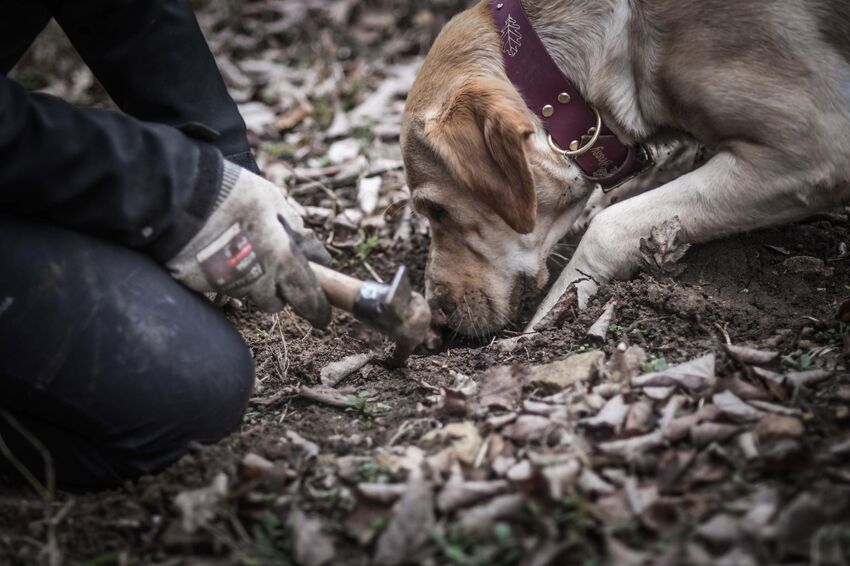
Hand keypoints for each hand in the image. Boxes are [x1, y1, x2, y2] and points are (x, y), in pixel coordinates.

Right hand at [167, 161, 331, 326]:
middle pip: (276, 303)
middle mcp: (257, 281)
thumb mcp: (274, 203)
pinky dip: (222, 275)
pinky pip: (219, 288)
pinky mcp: (201, 286)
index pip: (308, 299)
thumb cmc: (233, 194)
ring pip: (247, 295)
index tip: (323, 318)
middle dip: (278, 291)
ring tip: (237, 249)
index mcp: (282, 260)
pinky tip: (215, 251)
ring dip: (250, 281)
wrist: (180, 195)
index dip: (318, 311)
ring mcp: (228, 286)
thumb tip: (317, 255)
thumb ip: (296, 232)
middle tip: (271, 266)